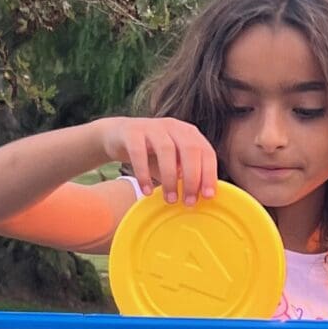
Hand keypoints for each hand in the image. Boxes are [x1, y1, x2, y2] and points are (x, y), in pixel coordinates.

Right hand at [100, 115, 217, 205]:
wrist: (118, 136)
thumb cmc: (151, 153)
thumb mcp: (173, 162)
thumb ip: (187, 174)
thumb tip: (203, 197)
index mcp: (189, 133)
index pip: (206, 151)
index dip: (209, 174)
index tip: (208, 197)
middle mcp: (173, 126)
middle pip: (190, 149)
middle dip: (192, 177)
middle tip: (188, 202)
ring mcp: (152, 127)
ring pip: (166, 150)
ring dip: (170, 178)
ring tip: (170, 199)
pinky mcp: (132, 132)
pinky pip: (139, 153)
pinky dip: (144, 174)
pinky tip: (146, 191)